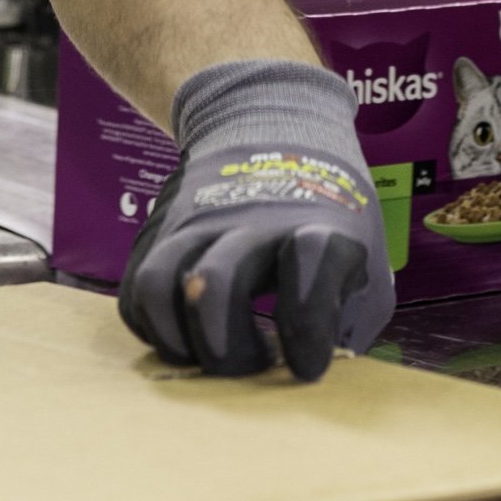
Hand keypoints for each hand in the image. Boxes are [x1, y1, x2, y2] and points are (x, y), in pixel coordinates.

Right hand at [117, 58, 397, 379]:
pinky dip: (154, 329)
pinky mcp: (159, 231)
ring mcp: (198, 222)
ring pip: (159, 286)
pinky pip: (135, 293)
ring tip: (208, 358)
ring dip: (179, 341)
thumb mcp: (364, 257)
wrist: (272, 123)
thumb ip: (350, 319)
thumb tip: (322, 377)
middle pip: (216, 284)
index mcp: (318, 224)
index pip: (309, 267)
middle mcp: (252, 220)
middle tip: (253, 365)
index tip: (306, 367)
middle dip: (228, 350)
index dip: (306, 328)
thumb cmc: (326, 210)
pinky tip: (187, 337)